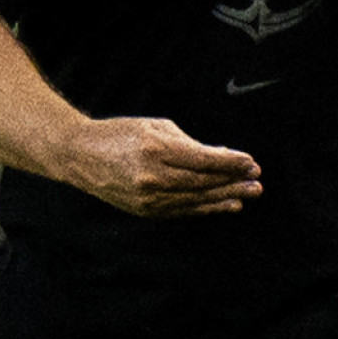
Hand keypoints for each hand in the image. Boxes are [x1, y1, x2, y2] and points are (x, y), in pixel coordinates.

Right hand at [62, 117, 262, 217]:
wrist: (80, 155)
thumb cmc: (121, 134)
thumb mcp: (156, 127)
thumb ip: (190, 143)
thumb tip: (222, 156)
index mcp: (155, 149)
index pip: (203, 160)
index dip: (230, 163)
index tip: (251, 162)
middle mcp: (152, 176)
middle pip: (202, 183)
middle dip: (233, 182)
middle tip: (257, 182)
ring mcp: (147, 197)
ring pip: (195, 200)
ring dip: (225, 198)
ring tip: (248, 195)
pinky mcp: (144, 210)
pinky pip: (182, 210)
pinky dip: (205, 208)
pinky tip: (225, 205)